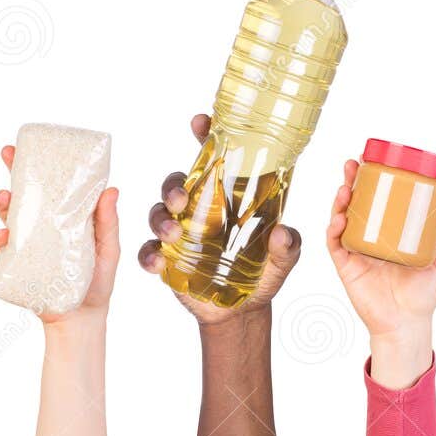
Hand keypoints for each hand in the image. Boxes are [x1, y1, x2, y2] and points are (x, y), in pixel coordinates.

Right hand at [0, 144, 120, 328]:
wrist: (82, 319)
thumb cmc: (98, 282)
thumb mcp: (109, 249)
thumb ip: (108, 222)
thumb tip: (112, 189)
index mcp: (62, 217)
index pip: (47, 184)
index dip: (33, 164)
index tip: (23, 146)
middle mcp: (41, 227)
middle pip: (22, 194)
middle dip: (11, 173)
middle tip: (8, 157)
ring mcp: (27, 245)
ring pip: (8, 217)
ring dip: (3, 204)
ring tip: (6, 198)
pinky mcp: (16, 265)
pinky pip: (1, 249)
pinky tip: (2, 237)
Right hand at [136, 114, 301, 326]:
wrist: (241, 313)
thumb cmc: (263, 273)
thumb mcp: (284, 259)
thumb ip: (287, 246)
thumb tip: (281, 233)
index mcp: (227, 198)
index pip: (213, 159)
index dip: (205, 136)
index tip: (201, 121)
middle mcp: (199, 209)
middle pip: (177, 183)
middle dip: (174, 186)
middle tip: (182, 199)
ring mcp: (179, 234)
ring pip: (158, 213)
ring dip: (160, 219)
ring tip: (173, 234)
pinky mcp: (167, 261)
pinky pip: (148, 251)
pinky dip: (149, 255)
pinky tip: (158, 263)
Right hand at [327, 159, 435, 387]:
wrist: (407, 322)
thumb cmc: (423, 293)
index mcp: (389, 233)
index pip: (377, 200)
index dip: (372, 180)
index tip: (373, 161)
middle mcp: (369, 238)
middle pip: (355, 204)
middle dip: (350, 182)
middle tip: (353, 164)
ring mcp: (355, 250)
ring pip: (341, 219)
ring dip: (339, 201)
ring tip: (345, 187)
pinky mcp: (346, 265)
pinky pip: (335, 243)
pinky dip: (334, 229)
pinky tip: (338, 219)